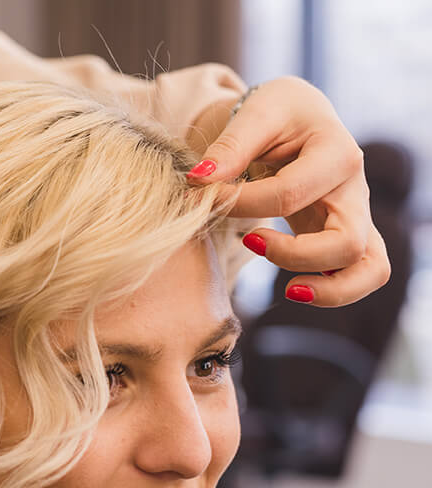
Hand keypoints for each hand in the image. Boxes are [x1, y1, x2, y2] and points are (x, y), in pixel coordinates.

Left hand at [186, 76, 389, 307]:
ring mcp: (357, 217)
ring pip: (370, 269)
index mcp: (337, 152)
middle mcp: (356, 189)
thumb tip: (200, 180)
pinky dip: (334, 291)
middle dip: (293, 255)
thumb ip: (230, 146)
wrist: (299, 120)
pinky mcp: (347, 237)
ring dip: (331, 290)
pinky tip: (296, 288)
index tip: (204, 199)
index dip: (241, 204)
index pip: (288, 195)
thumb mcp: (256, 113)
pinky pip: (360, 275)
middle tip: (250, 242)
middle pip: (346, 242)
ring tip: (290, 290)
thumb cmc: (278, 115)